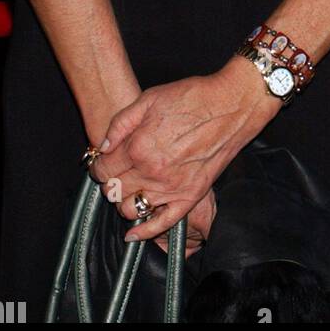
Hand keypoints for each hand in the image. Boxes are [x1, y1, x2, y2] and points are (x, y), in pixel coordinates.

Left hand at [89, 60, 279, 243]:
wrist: (232, 105)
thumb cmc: (193, 97)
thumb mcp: (150, 98)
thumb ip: (121, 123)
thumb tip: (103, 147)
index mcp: (138, 147)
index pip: (103, 170)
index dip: (98, 166)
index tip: (101, 163)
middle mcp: (152, 172)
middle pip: (114, 191)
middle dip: (110, 182)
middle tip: (118, 172)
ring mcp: (171, 188)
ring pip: (131, 211)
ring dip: (124, 202)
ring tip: (131, 189)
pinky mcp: (189, 197)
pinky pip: (161, 224)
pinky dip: (144, 233)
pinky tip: (133, 233)